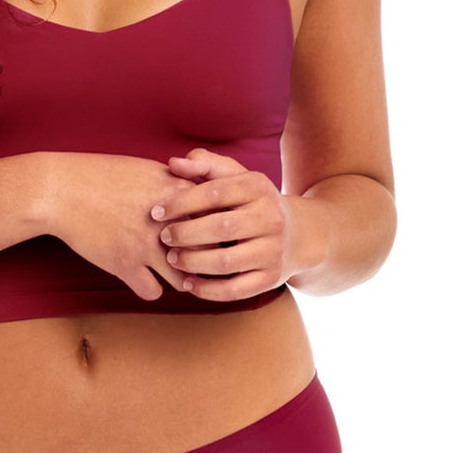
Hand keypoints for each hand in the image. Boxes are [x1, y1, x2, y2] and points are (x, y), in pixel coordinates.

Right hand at [42, 153, 204, 300]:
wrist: (60, 189)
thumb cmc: (100, 175)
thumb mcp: (146, 169)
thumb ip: (176, 183)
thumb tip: (197, 192)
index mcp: (177, 194)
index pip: (217, 220)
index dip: (215, 231)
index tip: (209, 236)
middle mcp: (168, 222)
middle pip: (207, 252)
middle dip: (203, 259)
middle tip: (195, 261)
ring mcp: (146, 246)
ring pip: (184, 280)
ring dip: (179, 278)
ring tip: (171, 273)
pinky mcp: (124, 265)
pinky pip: (153, 292)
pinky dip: (150, 289)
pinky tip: (143, 278)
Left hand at [147, 147, 289, 301]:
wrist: (296, 235)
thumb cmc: (250, 202)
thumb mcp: (235, 177)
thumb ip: (205, 165)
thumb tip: (173, 163)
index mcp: (258, 188)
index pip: (215, 193)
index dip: (181, 203)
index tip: (155, 212)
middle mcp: (270, 218)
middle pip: (221, 228)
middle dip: (185, 234)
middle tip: (163, 238)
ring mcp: (273, 250)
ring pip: (227, 262)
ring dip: (193, 263)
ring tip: (173, 259)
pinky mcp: (271, 278)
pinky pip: (236, 290)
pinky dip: (208, 290)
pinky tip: (188, 284)